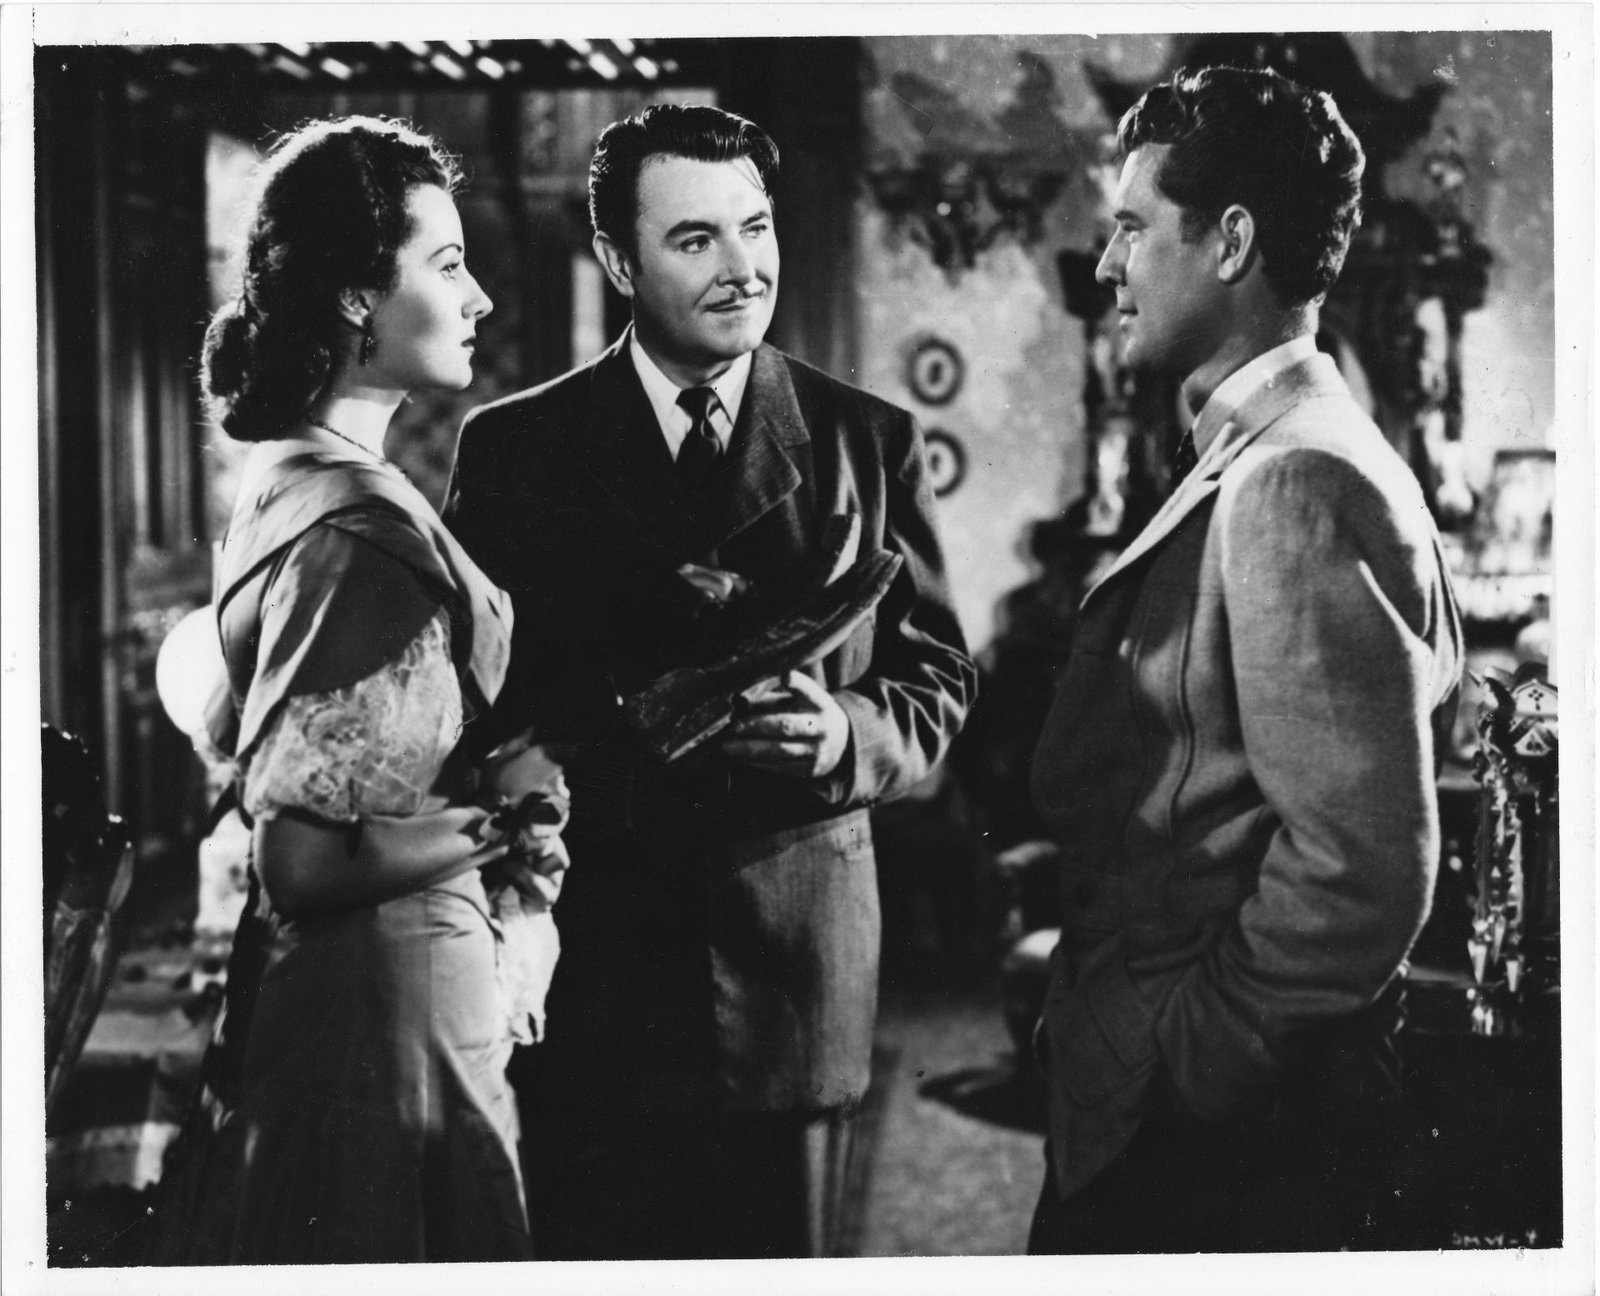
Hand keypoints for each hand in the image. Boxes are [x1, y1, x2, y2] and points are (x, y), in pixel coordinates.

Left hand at [720, 670, 849, 778]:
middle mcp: (823, 728)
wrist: (841, 744)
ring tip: (726, 747)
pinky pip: (779, 767)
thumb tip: (739, 702)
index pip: (810, 692)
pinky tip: (739, 758)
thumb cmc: (810, 714)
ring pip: (780, 751)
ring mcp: (817, 752)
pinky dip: (756, 763)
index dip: (798, 684)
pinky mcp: (809, 770)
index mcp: (821, 704)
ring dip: (749, 749)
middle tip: (732, 727)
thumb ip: (774, 699)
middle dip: (757, 726)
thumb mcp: (801, 702)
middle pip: (787, 726)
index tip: (785, 675)